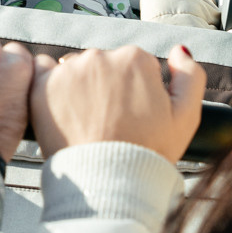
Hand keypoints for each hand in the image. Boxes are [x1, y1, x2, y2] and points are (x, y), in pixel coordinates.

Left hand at [30, 44, 202, 163]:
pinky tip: (60, 108)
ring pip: (76, 70)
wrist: (108, 182)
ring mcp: (69, 70)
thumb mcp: (186, 117)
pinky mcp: (43, 85)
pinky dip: (49, 84)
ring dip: (80, 87)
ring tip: (87, 121)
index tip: (132, 114)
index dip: (135, 91)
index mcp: (135, 59)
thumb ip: (190, 76)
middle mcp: (100, 56)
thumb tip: (180, 50)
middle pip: (104, 65)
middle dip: (107, 87)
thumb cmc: (148, 152)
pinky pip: (41, 70)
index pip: (134, 65)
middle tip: (110, 121)